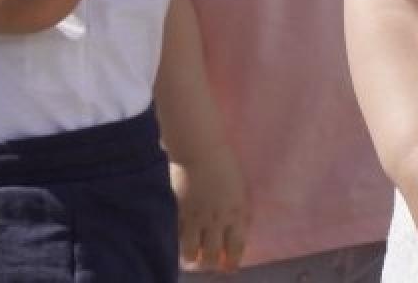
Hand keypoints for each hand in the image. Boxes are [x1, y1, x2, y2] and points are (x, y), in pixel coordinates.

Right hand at [171, 144, 247, 272]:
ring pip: (192, 252)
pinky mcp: (178, 211)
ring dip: (192, 258)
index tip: (228, 268)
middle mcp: (217, 222)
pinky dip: (178, 241)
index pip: (236, 249)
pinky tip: (178, 241)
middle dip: (211, 265)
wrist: (198, 148)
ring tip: (191, 258)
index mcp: (236, 215)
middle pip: (213, 256)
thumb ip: (240, 211)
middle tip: (207, 264)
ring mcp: (196, 218)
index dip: (232, 263)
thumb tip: (238, 230)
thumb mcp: (240, 188)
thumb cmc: (223, 162)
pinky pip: (177, 235)